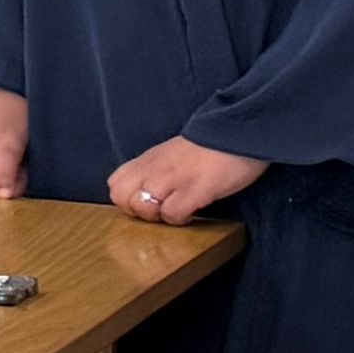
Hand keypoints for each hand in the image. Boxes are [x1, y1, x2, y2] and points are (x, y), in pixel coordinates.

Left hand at [104, 137, 268, 226]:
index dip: (128, 200)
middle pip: (123, 199)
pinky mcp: (195, 189)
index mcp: (148, 160)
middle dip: (138, 211)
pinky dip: (180, 219)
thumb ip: (153, 170)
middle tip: (161, 210)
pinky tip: (193, 212)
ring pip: (143, 207)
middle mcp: (155, 168)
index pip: (115, 185)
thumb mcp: (169, 154)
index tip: (147, 202)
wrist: (238, 133)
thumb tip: (143, 192)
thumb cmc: (207, 148)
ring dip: (159, 216)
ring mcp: (173, 178)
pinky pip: (173, 214)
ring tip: (178, 210)